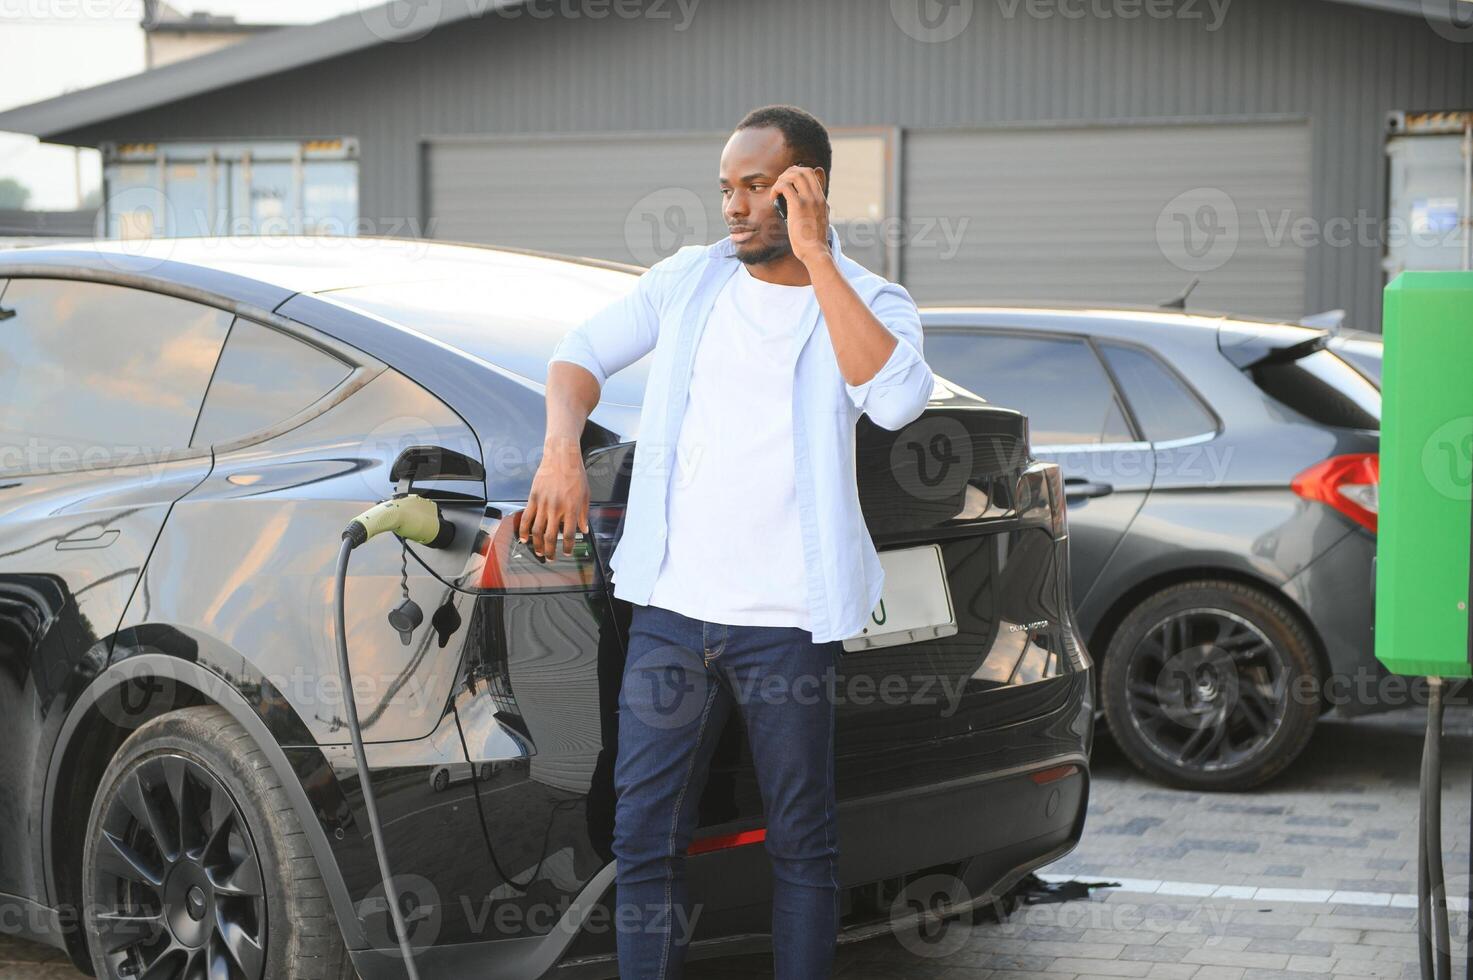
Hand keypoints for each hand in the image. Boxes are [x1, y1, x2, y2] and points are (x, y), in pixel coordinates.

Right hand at [519, 439, 588, 561]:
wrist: (561, 457)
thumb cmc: (575, 474)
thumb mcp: (586, 495)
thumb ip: (584, 514)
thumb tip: (584, 529)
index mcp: (571, 508)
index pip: (569, 534)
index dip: (568, 547)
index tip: (567, 553)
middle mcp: (556, 508)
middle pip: (551, 536)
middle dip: (550, 551)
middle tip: (551, 558)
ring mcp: (543, 503)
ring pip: (537, 530)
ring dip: (537, 544)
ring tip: (539, 552)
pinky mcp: (533, 498)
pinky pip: (527, 517)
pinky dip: (524, 530)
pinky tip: (524, 538)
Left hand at [772, 165, 829, 266]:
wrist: (816, 252)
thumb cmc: (814, 241)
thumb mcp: (820, 220)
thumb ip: (817, 208)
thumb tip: (812, 204)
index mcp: (822, 198)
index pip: (812, 173)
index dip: (797, 172)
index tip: (787, 181)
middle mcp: (817, 196)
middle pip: (803, 170)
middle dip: (788, 173)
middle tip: (779, 185)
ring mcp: (809, 200)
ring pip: (794, 174)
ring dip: (781, 180)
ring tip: (776, 191)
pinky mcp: (798, 206)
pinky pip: (785, 186)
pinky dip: (776, 189)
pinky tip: (772, 198)